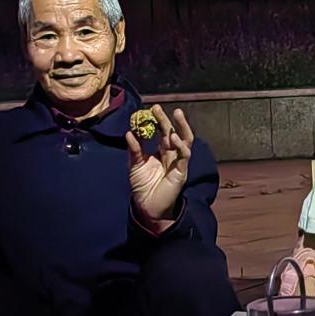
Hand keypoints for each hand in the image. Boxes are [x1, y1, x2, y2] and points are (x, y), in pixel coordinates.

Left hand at [127, 105, 193, 227]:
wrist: (147, 207)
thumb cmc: (143, 186)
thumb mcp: (135, 164)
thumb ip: (134, 149)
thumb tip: (129, 132)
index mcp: (162, 152)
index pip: (162, 132)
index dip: (158, 121)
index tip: (150, 110)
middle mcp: (172, 155)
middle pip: (173, 133)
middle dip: (168, 119)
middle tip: (158, 108)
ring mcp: (178, 163)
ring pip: (185, 140)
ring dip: (182, 127)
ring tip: (177, 114)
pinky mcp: (181, 172)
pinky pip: (184, 156)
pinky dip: (181, 145)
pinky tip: (173, 137)